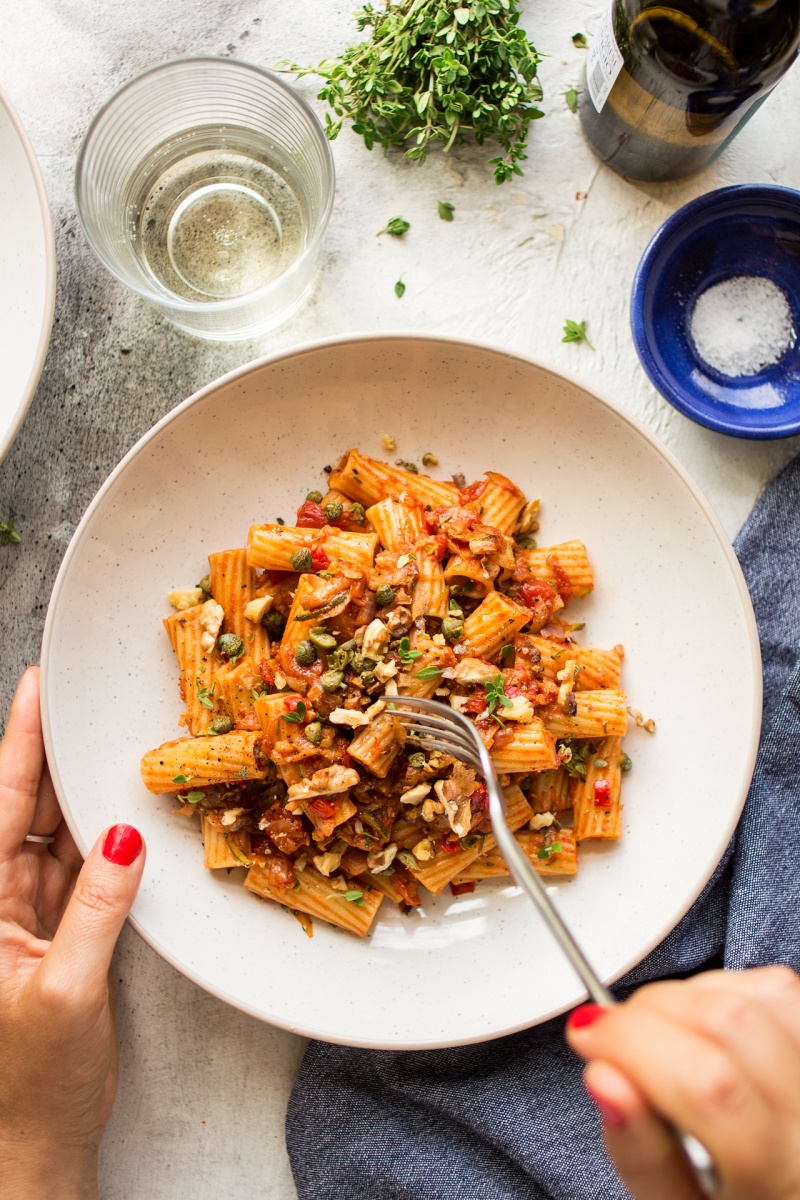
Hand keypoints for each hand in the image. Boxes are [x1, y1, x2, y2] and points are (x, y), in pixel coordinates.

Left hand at [0, 667, 144, 1199]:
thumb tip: (122, 838)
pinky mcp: (58, 934)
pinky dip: (102, 841)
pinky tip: (120, 811)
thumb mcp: (69, 993)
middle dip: (53, 756)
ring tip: (110, 746)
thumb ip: (96, 909)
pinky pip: (79, 870)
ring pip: (56, 836)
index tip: (37, 688)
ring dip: (82, 796)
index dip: (19, 743)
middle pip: (24, 811)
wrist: (33, 1148)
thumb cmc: (32, 1085)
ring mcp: (27, 917)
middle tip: (85, 702)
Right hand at [566, 967, 799, 1199]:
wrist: (786, 1193)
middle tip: (617, 1037)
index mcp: (777, 1178)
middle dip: (649, 1011)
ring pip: (760, 993)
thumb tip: (604, 1078)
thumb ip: (642, 1156)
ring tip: (664, 1033)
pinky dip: (729, 989)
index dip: (634, 1043)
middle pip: (729, 1022)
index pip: (708, 1084)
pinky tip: (708, 1024)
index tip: (589, 1037)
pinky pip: (781, 989)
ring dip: (690, 995)